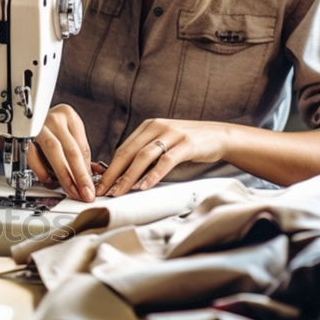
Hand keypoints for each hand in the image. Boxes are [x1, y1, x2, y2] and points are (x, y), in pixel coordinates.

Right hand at [27, 104, 98, 201]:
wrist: (21, 117)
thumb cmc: (47, 127)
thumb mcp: (67, 132)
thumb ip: (77, 153)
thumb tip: (86, 177)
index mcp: (68, 116)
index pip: (82, 148)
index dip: (87, 171)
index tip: (90, 187)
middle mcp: (53, 119)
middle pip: (71, 150)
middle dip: (79, 176)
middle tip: (85, 192)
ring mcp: (37, 127)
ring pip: (53, 152)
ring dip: (63, 175)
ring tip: (69, 189)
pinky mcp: (22, 136)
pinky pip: (33, 156)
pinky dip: (41, 170)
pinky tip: (48, 179)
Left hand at [96, 119, 232, 196]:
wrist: (220, 136)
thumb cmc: (188, 144)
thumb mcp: (163, 144)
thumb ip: (145, 155)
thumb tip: (122, 177)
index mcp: (147, 127)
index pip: (122, 149)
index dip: (109, 168)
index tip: (99, 185)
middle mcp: (157, 127)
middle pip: (128, 152)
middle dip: (113, 174)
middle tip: (103, 191)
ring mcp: (172, 134)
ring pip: (143, 157)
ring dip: (128, 177)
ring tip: (119, 192)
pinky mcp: (187, 144)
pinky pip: (166, 161)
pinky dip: (153, 175)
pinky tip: (144, 186)